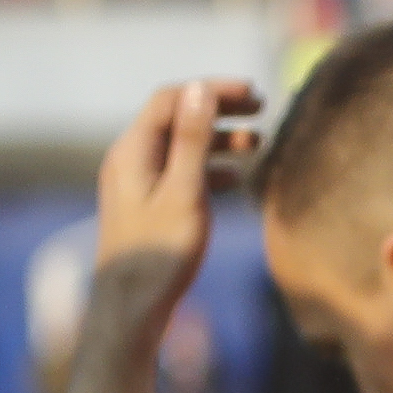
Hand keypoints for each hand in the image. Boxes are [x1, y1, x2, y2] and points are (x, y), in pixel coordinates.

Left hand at [86, 82, 254, 342]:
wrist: (132, 303)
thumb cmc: (160, 251)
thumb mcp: (184, 192)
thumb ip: (192, 140)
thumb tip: (200, 90)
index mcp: (133, 150)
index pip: (172, 100)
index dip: (211, 90)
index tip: (252, 93)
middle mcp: (131, 159)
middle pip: (176, 118)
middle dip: (218, 110)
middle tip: (261, 109)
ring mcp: (138, 182)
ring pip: (181, 146)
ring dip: (219, 140)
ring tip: (258, 143)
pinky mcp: (148, 203)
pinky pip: (182, 172)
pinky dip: (211, 167)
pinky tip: (237, 180)